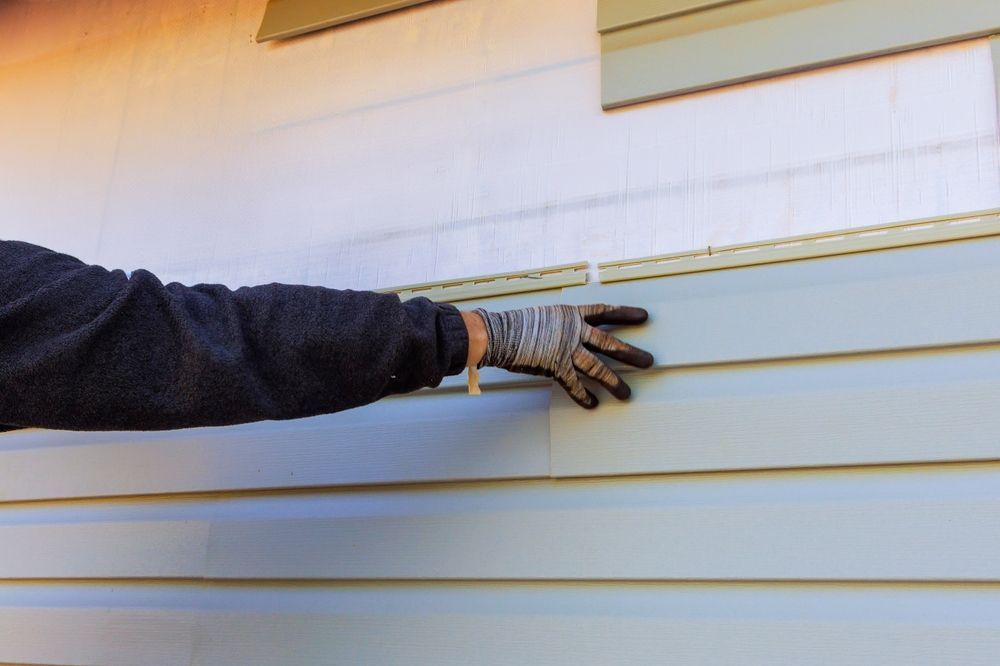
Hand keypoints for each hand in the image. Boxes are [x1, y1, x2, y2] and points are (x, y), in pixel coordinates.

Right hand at [473, 304, 653, 407]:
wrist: (500, 333)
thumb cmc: (515, 324)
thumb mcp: (542, 317)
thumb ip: (557, 326)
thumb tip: (563, 333)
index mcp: (571, 314)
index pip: (605, 312)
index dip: (625, 314)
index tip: (644, 316)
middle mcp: (574, 331)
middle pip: (610, 343)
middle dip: (631, 354)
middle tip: (649, 362)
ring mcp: (567, 350)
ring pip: (597, 367)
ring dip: (613, 381)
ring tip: (627, 393)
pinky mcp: (557, 367)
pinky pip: (574, 385)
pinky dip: (584, 396)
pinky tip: (594, 404)